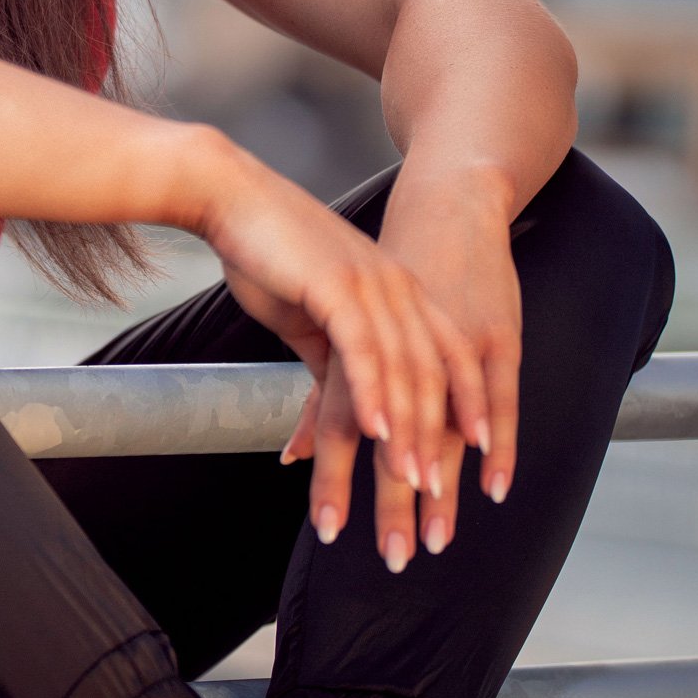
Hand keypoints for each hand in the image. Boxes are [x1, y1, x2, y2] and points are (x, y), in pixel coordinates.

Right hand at [199, 147, 490, 562]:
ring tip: (409, 483)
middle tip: (436, 500)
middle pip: (432, 377)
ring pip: (403, 371)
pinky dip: (373, 394)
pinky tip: (374, 433)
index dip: (462, 414)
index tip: (466, 465)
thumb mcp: (314, 313)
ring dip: (407, 432)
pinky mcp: (338, 284)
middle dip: (437, 442)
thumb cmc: (267, 251)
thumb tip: (344, 405)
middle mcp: (398, 290)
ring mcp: (372, 285)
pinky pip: (365, 349)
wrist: (231, 198)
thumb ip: (336, 356)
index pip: (444, 363)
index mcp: (399, 293)